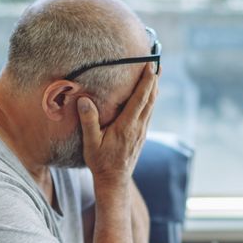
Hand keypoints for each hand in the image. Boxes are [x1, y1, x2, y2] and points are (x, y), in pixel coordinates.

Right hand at [77, 63, 157, 188]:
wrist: (114, 180)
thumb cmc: (101, 162)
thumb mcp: (91, 143)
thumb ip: (89, 121)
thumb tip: (84, 100)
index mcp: (127, 126)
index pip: (140, 99)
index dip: (146, 82)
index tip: (150, 66)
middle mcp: (138, 127)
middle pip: (150, 99)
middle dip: (154, 80)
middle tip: (158, 62)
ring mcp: (141, 131)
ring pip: (152, 105)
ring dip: (155, 88)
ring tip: (157, 73)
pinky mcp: (141, 135)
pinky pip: (149, 113)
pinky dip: (151, 100)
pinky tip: (150, 95)